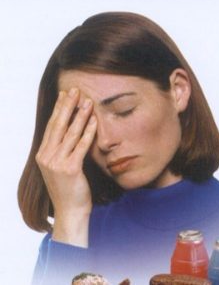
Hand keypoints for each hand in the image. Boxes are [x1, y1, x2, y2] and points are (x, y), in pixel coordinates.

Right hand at [35, 88, 96, 245]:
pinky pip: (81, 146)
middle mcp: (47, 156)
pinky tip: (94, 121)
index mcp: (43, 154)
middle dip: (67, 106)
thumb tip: (68, 133)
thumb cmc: (67, 189)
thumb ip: (60, 151)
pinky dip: (88, 132)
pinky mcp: (70, 169)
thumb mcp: (58, 168)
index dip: (59, 109)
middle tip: (75, 89)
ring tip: (87, 101)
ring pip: (70, 133)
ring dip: (80, 115)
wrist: (70, 211)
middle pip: (58, 125)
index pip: (52, 126)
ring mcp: (57, 163)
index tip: (64, 94)